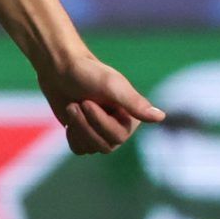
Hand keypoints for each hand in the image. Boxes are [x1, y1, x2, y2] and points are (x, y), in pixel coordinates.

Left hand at [37, 53, 164, 155]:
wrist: (59, 69)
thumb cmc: (88, 73)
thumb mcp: (112, 86)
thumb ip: (135, 103)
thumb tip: (161, 117)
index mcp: (132, 115)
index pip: (118, 137)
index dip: (98, 121)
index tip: (86, 101)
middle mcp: (120, 126)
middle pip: (105, 146)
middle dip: (85, 125)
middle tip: (75, 104)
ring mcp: (102, 131)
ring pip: (91, 149)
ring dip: (77, 128)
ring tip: (72, 107)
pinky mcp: (85, 134)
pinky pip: (80, 149)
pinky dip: (72, 135)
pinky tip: (70, 117)